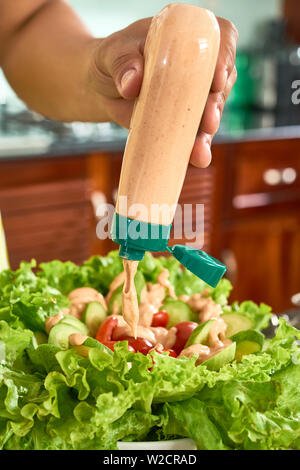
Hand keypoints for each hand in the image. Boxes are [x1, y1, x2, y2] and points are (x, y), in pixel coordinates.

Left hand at [90, 16, 237, 167]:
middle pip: (221, 82)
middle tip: (208, 122)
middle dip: (216, 105)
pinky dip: (195, 150)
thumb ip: (123, 63)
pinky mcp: (185, 122)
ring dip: (207, 134)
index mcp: (188, 36)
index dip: (226, 57)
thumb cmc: (112, 60)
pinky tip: (195, 160)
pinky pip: (195, 136)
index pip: (220, 38)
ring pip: (211, 114)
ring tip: (198, 152)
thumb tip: (131, 83)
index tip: (217, 80)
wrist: (103, 88)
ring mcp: (195, 97)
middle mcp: (200, 66)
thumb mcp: (112, 53)